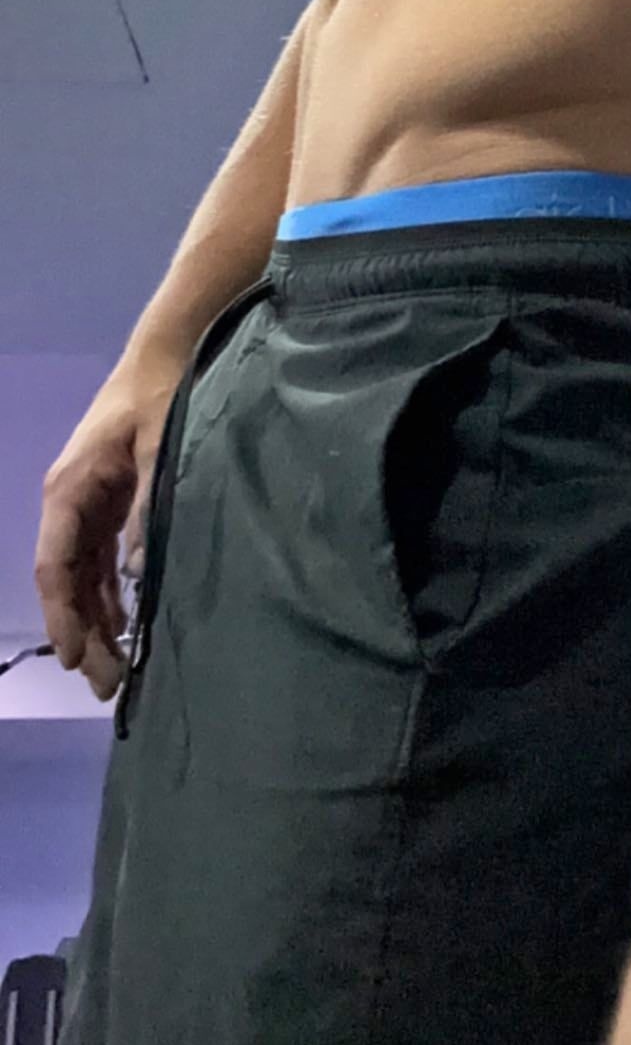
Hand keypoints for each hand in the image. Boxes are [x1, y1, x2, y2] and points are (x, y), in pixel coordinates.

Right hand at [34, 351, 183, 700]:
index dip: (62, 615)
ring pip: (83, 578)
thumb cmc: (159, 397)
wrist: (163, 358)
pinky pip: (100, 563)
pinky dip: (109, 597)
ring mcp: (87, 507)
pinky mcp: (109, 507)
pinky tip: (124, 628)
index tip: (75, 657)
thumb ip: (151, 504)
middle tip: (106, 686)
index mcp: (68, 490)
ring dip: (95, 622)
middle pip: (67, 582)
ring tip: (116, 671)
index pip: (54, 566)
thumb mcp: (160, 446)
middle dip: (82, 634)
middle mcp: (69, 504)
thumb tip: (138, 570)